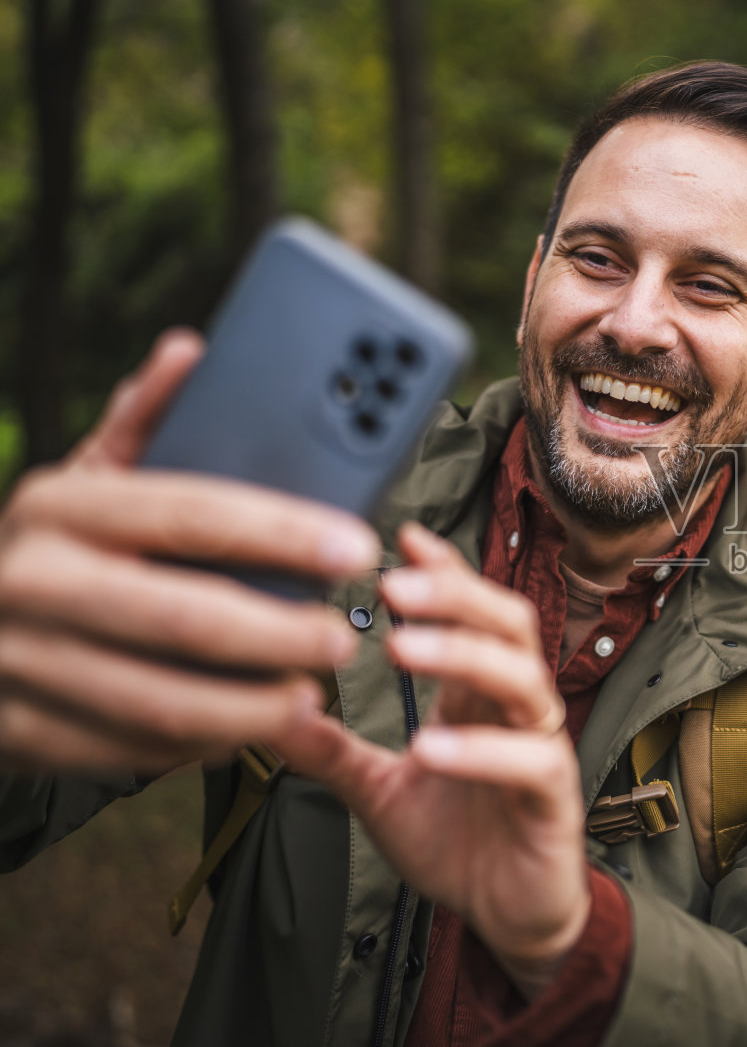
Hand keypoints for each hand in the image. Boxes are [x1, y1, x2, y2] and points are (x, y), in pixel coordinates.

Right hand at [0, 329, 377, 774]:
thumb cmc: (59, 545)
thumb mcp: (92, 478)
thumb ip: (148, 421)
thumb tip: (194, 351)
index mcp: (62, 504)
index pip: (193, 514)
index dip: (283, 532)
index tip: (357, 547)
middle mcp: (31, 581)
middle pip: (185, 620)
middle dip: (279, 636)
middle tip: (343, 643)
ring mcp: (18, 664)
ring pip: (160, 704)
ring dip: (250, 710)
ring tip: (310, 698)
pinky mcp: (19, 733)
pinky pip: (128, 752)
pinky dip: (198, 747)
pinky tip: (244, 730)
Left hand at [277, 522, 586, 996]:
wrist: (506, 913)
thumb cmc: (455, 842)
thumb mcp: (378, 791)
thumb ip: (332, 750)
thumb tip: (267, 708)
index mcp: (477, 695)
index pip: (473, 612)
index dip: (445, 572)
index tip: (401, 537)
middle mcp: (514, 707)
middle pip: (508, 623)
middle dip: (455, 595)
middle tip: (393, 587)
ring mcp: (540, 746)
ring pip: (522, 676)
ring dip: (463, 654)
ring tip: (402, 648)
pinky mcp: (553, 796)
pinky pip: (528, 759)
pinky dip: (480, 749)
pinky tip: (431, 746)